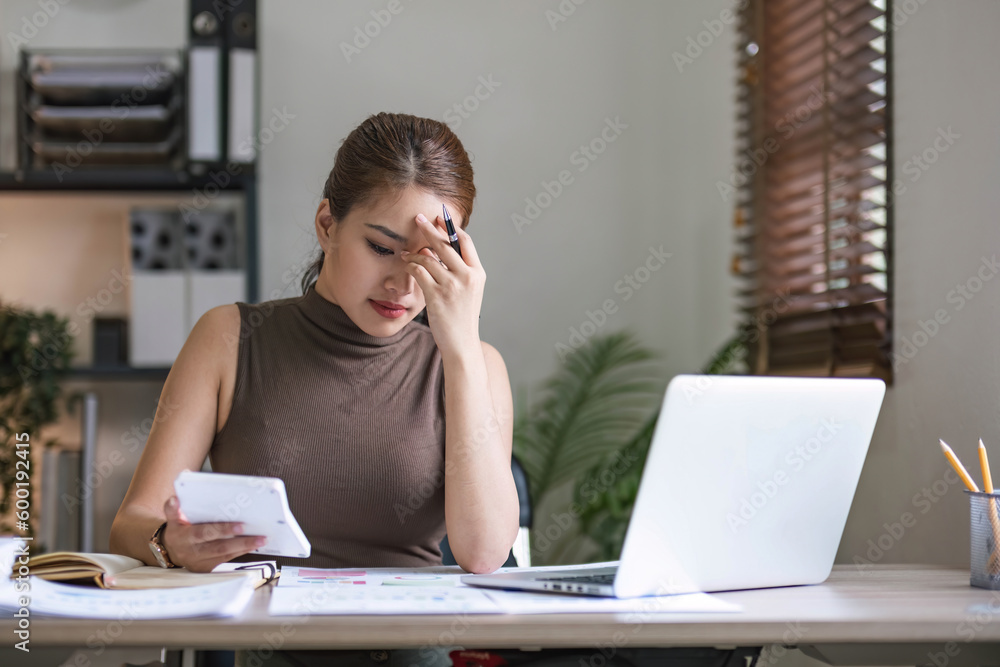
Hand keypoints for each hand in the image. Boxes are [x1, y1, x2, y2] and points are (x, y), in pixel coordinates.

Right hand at [160, 495, 265, 572]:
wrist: (170, 551)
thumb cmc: (177, 529)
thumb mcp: (172, 518)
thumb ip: (172, 509)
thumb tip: (175, 499)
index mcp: (184, 538)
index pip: (205, 533)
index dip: (222, 530)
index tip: (241, 525)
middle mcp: (193, 553)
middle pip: (219, 547)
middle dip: (241, 542)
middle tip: (260, 536)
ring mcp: (201, 563)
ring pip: (226, 556)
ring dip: (245, 548)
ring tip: (262, 540)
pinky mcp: (208, 568)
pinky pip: (227, 560)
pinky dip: (241, 552)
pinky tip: (254, 545)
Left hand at [401, 213, 484, 359]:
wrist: (461, 343)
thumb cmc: (462, 317)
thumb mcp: (469, 291)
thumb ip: (458, 270)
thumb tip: (435, 249)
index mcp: (478, 273)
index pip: (466, 242)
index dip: (451, 228)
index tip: (439, 218)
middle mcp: (467, 277)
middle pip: (446, 245)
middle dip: (430, 229)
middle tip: (418, 218)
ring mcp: (452, 287)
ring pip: (429, 259)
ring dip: (415, 253)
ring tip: (406, 252)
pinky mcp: (436, 296)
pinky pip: (419, 273)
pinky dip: (411, 266)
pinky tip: (406, 265)